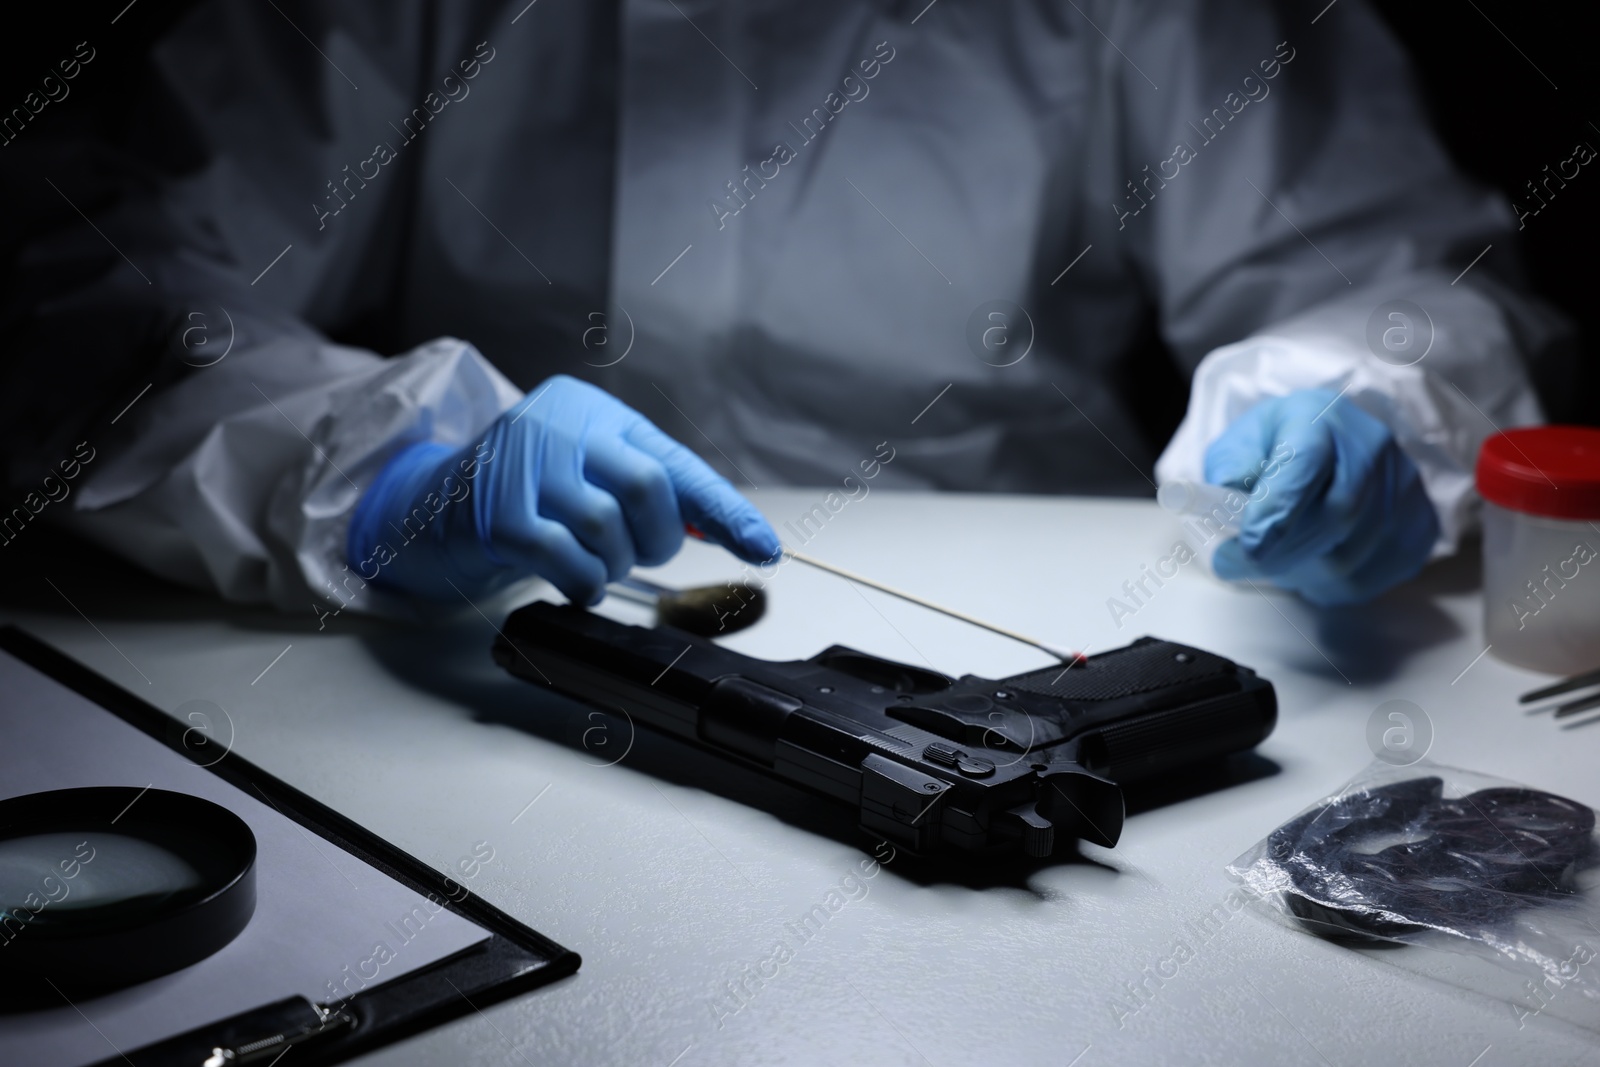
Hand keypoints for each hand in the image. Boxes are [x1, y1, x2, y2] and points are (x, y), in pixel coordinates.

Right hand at [347, 375, 778, 603]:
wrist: (436, 504)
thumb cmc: (530, 492)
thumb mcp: (593, 474)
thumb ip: (654, 495)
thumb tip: (728, 531)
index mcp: (597, 413)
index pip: (676, 463)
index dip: (725, 510)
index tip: (764, 550)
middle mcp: (561, 425)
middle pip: (647, 487)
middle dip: (657, 537)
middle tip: (638, 552)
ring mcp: (525, 467)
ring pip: (608, 528)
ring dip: (613, 564)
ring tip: (594, 562)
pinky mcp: (500, 514)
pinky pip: (568, 559)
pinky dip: (583, 582)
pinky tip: (573, 579)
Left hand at [1203, 388, 1438, 604]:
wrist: (1333, 441)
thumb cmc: (1276, 446)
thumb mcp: (1240, 445)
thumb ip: (1229, 475)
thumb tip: (1230, 516)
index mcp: (1317, 419)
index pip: (1304, 465)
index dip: (1277, 511)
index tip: (1250, 544)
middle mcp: (1370, 447)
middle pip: (1337, 515)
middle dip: (1286, 552)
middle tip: (1251, 563)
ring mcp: (1404, 486)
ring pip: (1354, 555)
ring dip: (1306, 572)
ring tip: (1280, 561)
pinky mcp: (1419, 523)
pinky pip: (1376, 575)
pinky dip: (1335, 585)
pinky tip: (1315, 568)